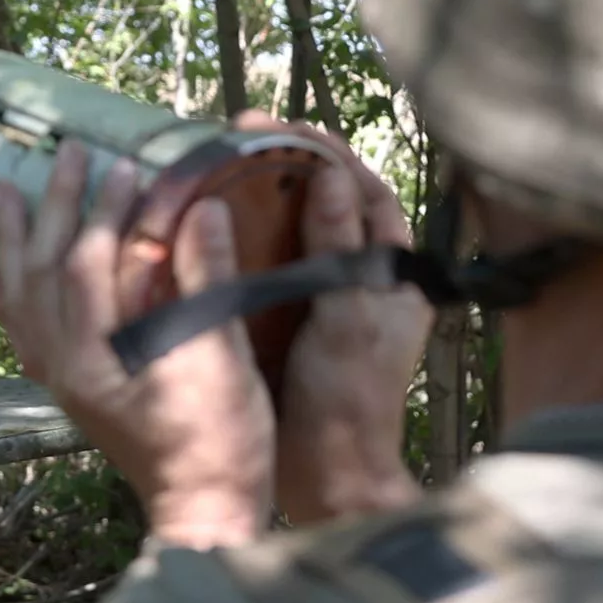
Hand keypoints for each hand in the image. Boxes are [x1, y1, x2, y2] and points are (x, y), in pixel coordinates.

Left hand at [0, 142, 272, 550]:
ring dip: (18, 242)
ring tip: (6, 194)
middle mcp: (63, 367)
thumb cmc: (221, 442)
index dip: (105, 213)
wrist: (204, 511)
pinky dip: (10, 295)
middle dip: (55, 208)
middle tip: (67, 154)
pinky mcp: (70, 390)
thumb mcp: (222, 359)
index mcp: (94, 360)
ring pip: (24, 298)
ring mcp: (61, 380)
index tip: (125, 168)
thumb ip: (207, 281)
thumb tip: (205, 208)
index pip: (86, 267)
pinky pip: (25, 332)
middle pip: (45, 272)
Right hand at [253, 124, 431, 526]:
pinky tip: (209, 225)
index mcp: (393, 272)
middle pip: (330, 201)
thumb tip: (331, 176)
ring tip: (221, 167)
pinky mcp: (292, 322)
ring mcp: (326, 300)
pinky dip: (244, 240)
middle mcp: (364, 278)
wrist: (329, 475)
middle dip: (290, 164)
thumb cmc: (350, 398)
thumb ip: (341, 246)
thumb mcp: (349, 315)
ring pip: (298, 230)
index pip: (366, 190)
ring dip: (265, 197)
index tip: (281, 127)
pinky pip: (270, 266)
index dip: (327, 152)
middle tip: (240, 136)